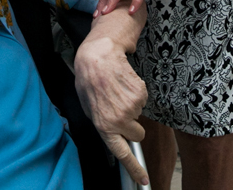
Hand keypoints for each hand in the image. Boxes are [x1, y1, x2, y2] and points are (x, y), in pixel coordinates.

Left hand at [74, 34, 149, 186]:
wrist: (99, 56)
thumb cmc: (89, 80)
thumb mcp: (88, 107)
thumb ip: (101, 123)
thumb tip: (111, 134)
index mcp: (104, 127)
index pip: (122, 154)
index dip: (134, 168)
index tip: (144, 180)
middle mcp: (119, 121)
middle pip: (137, 135)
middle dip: (133, 126)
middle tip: (120, 108)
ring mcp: (131, 108)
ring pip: (140, 114)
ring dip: (132, 105)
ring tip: (117, 89)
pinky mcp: (141, 94)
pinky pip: (143, 99)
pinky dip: (136, 92)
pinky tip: (123, 82)